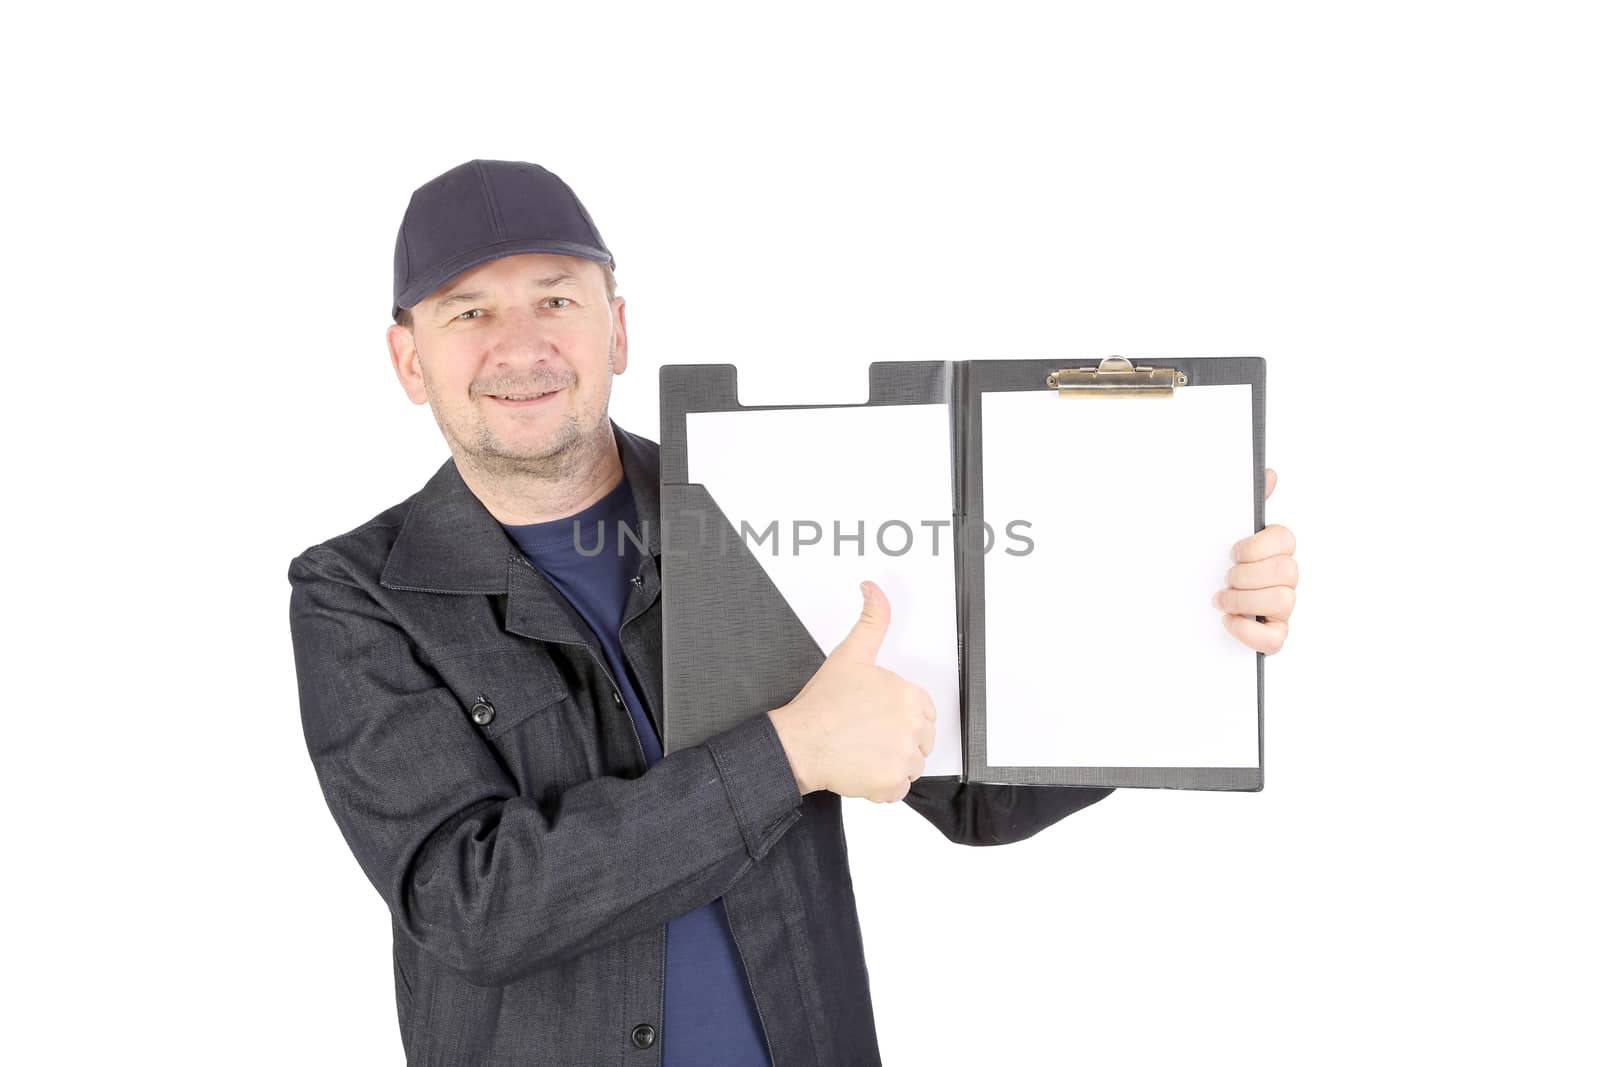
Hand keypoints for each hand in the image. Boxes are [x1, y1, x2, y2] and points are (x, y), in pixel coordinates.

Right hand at [767, 580, 936, 803]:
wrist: (798, 743)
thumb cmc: (821, 704)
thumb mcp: (850, 654)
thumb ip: (872, 620)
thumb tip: (873, 588)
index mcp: (909, 695)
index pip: (923, 710)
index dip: (898, 712)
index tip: (875, 714)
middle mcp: (912, 727)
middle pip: (921, 737)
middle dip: (898, 736)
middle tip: (865, 731)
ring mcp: (903, 758)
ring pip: (912, 762)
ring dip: (892, 760)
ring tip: (862, 749)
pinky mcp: (892, 784)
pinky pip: (900, 786)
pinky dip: (884, 783)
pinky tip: (862, 767)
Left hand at [1214, 467, 1297, 653]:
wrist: (1178, 606)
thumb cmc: (1206, 567)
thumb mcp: (1217, 532)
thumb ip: (1243, 504)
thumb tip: (1268, 474)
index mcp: (1272, 551)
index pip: (1286, 538)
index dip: (1257, 545)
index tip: (1232, 551)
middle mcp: (1283, 580)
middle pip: (1287, 569)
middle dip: (1247, 573)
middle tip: (1224, 577)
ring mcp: (1281, 610)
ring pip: (1283, 600)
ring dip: (1244, 600)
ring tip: (1221, 601)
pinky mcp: (1271, 638)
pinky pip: (1274, 640)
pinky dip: (1247, 630)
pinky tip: (1227, 621)